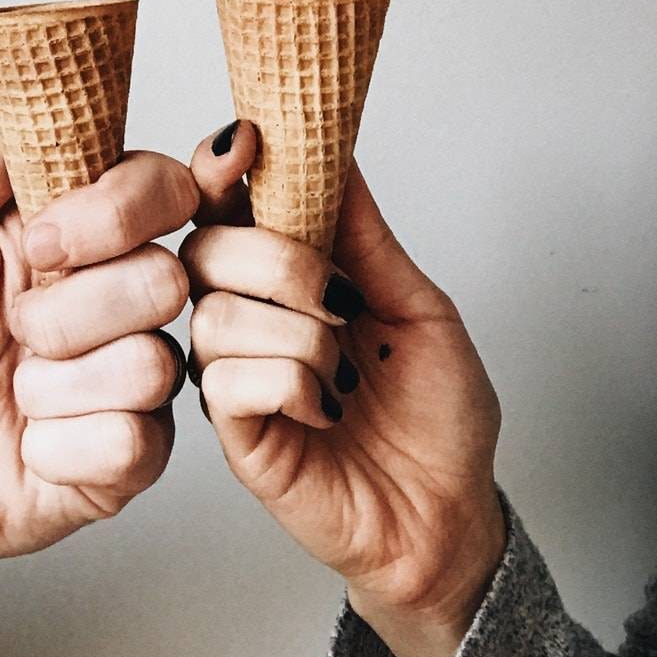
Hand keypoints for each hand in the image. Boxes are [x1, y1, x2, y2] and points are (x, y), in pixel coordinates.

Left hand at [0, 121, 195, 656]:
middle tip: (7, 330)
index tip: (42, 242)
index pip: (164, 187)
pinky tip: (26, 445)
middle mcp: (118, 296)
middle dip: (67, 312)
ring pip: (152, 364)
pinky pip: (133, 441)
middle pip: (166, 277)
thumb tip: (45, 75)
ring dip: (55, 386)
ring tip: (10, 393)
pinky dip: (59, 446)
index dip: (117, 213)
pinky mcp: (133, 455)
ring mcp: (131, 376)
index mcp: (79, 232)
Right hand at [179, 121, 504, 656]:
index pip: (226, 207)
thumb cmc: (439, 418)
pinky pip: (227, 382)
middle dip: (279, 259)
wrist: (449, 514)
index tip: (248, 142)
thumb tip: (336, 152)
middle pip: (206, 248)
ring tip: (346, 373)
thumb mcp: (421, 308)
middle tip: (341, 298)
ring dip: (300, 335)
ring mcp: (235, 376)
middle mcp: (249, 319)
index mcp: (287, 278)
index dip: (222, 169)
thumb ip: (367, 239)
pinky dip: (292, 384)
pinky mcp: (235, 435)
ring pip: (216, 314)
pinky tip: (327, 408)